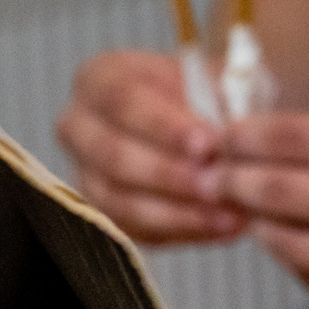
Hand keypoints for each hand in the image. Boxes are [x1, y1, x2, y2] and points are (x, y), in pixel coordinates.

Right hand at [57, 51, 236, 243]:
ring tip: (230, 215)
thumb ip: (217, 103)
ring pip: (120, 200)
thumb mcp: (217, 82)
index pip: (123, 100)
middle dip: (169, 174)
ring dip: (178, 211)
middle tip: (216, 185)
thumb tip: (228, 135)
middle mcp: (79, 125)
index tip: (209, 145)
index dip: (164, 126)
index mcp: (100, 78)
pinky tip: (223, 227)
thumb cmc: (213, 93)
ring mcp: (85, 172)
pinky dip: (183, 230)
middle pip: (113, 155)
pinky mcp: (104, 212)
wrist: (213, 121)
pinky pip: (135, 229)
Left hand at [215, 113, 308, 308]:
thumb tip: (262, 144)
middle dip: (231, 180)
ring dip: (256, 224)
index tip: (216, 132)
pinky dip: (294, 259)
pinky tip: (285, 243)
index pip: (294, 139)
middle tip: (205, 173)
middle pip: (278, 193)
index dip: (243, 135)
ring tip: (238, 209)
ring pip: (289, 244)